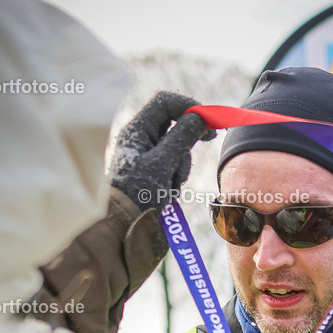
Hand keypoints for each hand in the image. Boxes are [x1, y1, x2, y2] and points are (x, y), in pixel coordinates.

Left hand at [109, 91, 214, 211]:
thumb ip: (181, 137)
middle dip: (187, 140)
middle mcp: (140, 140)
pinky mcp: (153, 173)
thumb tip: (199, 117)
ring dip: (181, 165)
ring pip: (177, 148)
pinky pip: (173, 166)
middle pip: (174, 125)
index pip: (165, 103)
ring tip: (170, 185)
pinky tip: (168, 192)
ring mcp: (147, 156)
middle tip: (209, 138)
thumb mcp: (162, 164)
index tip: (208, 119)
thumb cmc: (136, 196)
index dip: (188, 105)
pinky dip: (176, 177)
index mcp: (136, 131)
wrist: (123, 228)